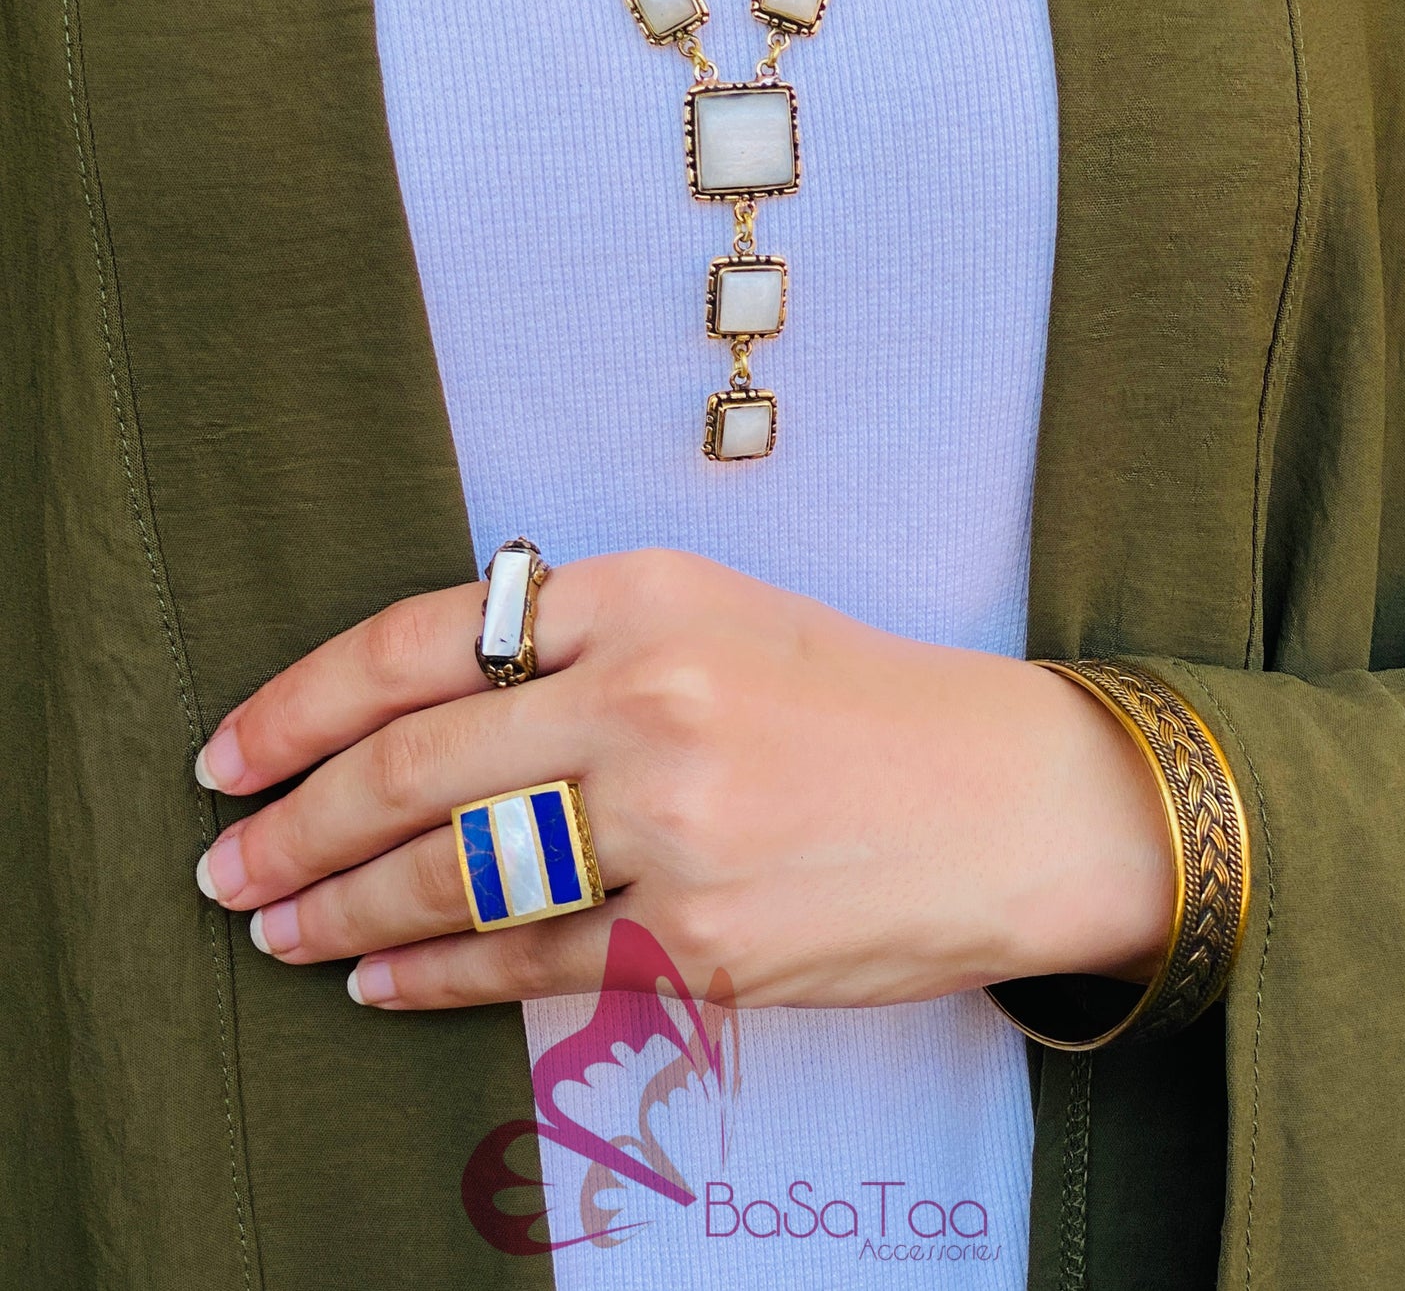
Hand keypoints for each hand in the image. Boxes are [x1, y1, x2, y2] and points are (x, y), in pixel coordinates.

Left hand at [194, 550, 1174, 1009]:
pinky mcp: (703, 943)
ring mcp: (675, 829)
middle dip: (292, 827)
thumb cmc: (854, 698)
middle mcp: (649, 702)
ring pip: (454, 879)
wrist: (1008, 798)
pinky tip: (378, 982)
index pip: (421, 642)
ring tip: (275, 929)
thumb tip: (416, 709)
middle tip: (223, 866)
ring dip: (341, 912)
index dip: (300, 703)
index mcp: (643, 595)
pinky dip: (433, 979)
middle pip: (412, 770)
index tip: (232, 753)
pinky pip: (529, 965)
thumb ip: (572, 640)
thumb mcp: (715, 612)